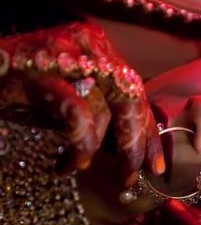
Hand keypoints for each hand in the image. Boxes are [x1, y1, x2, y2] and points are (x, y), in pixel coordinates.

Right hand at [0, 22, 163, 183]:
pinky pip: (77, 114)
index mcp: (99, 48)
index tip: (155, 167)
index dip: (149, 132)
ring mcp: (65, 55)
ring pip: (106, 108)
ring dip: (97, 148)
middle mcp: (88, 45)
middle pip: (130, 98)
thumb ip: (101, 109)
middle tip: (129, 178)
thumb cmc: (22, 85)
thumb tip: (127, 145)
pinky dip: (80, 143)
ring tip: (80, 166)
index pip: (136, 91)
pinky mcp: (40, 72)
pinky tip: (70, 162)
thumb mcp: (70, 94)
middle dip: (135, 144)